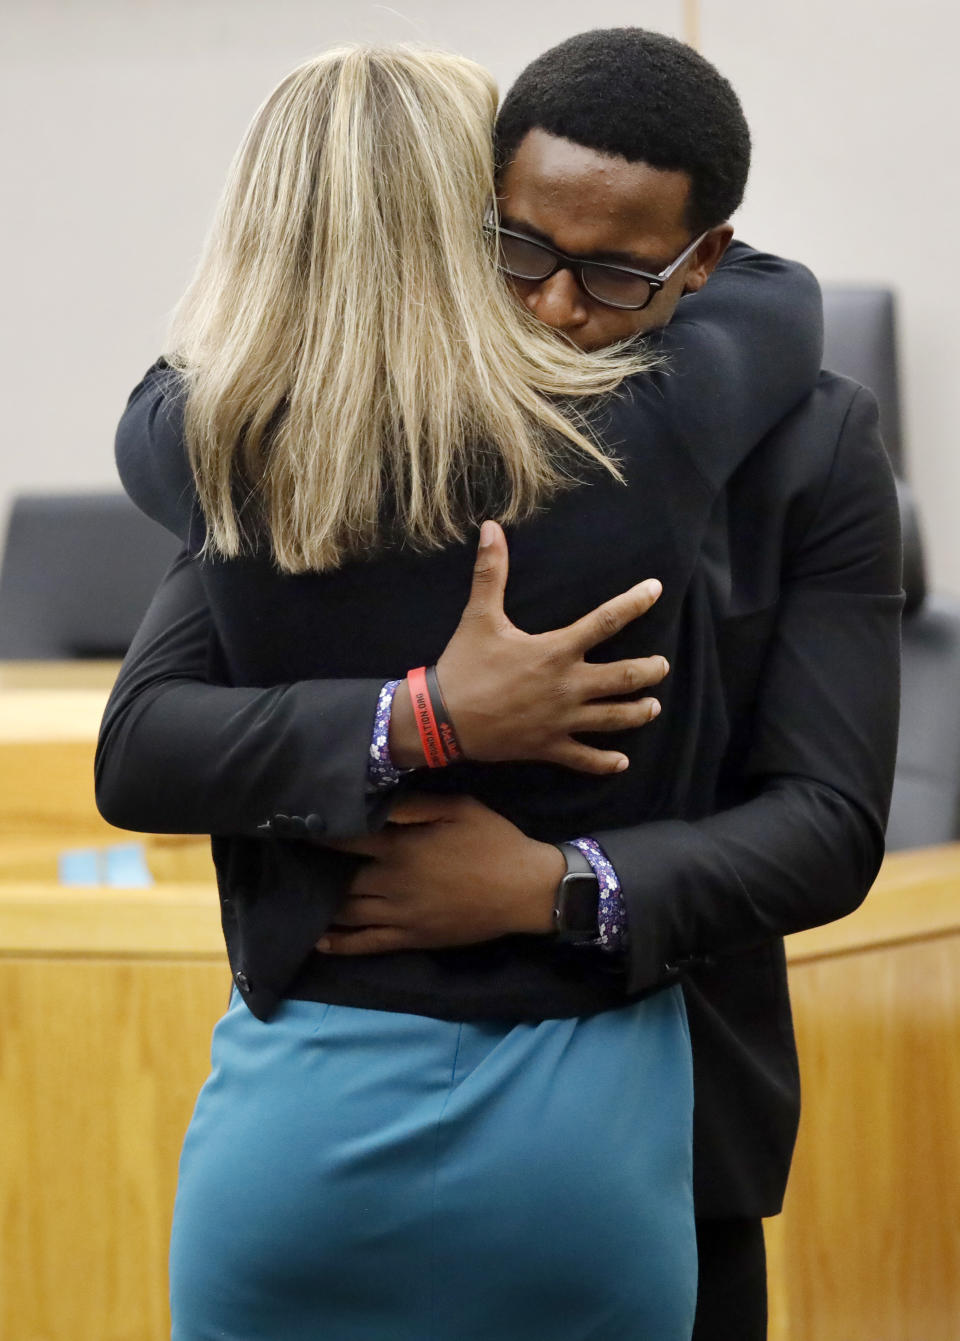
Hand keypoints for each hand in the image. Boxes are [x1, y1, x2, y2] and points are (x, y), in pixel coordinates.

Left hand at [316, 794, 562, 955]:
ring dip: (321, 905)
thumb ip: (415, 805)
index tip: (297, 828)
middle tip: (291, 865)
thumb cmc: (494, 842)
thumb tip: (378, 802)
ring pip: (347, 912)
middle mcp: (393, 883)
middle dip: (315, 871)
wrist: (526, 890)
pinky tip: (319, 940)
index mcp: (403, 848)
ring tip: (298, 897)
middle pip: (341, 878)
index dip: (320, 834)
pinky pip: (366, 943)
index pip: (349, 840)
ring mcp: (400, 915)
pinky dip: (340, 943)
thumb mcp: (459, 809)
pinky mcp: (412, 938)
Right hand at [389, 520, 667, 774]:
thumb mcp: (479, 616)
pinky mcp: (549, 747)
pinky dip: (604, 762)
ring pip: (613, 718)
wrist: (442, 718)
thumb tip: (491, 528)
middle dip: (648, 671)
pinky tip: (621, 763)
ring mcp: (561, 720)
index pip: (606, 621)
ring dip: (637, 713)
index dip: (635, 603)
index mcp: (556, 651)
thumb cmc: (464, 665)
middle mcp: (567, 686)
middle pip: (624, 677)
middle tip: (662, 666)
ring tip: (653, 707)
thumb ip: (490, 572)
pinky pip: (584, 759)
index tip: (656, 590)